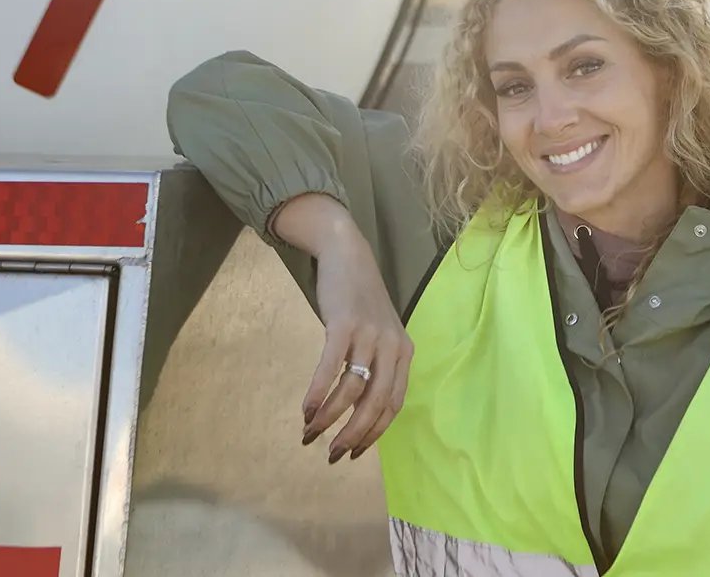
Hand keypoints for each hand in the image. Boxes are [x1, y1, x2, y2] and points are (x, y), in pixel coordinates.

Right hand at [275, 195, 414, 462]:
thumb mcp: (379, 334)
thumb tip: (356, 412)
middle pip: (376, 403)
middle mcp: (392, 345)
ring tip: (309, 433)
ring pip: (352, 390)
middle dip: (353, 435)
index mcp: (404, 352)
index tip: (354, 453)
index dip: (374, 433)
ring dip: (328, 418)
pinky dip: (317, 392)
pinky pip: (331, 367)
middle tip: (332, 455)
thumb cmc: (360, 301)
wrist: (348, 254)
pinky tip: (305, 409)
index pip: (394, 404)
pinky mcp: (345, 324)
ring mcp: (369, 334)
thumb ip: (376, 367)